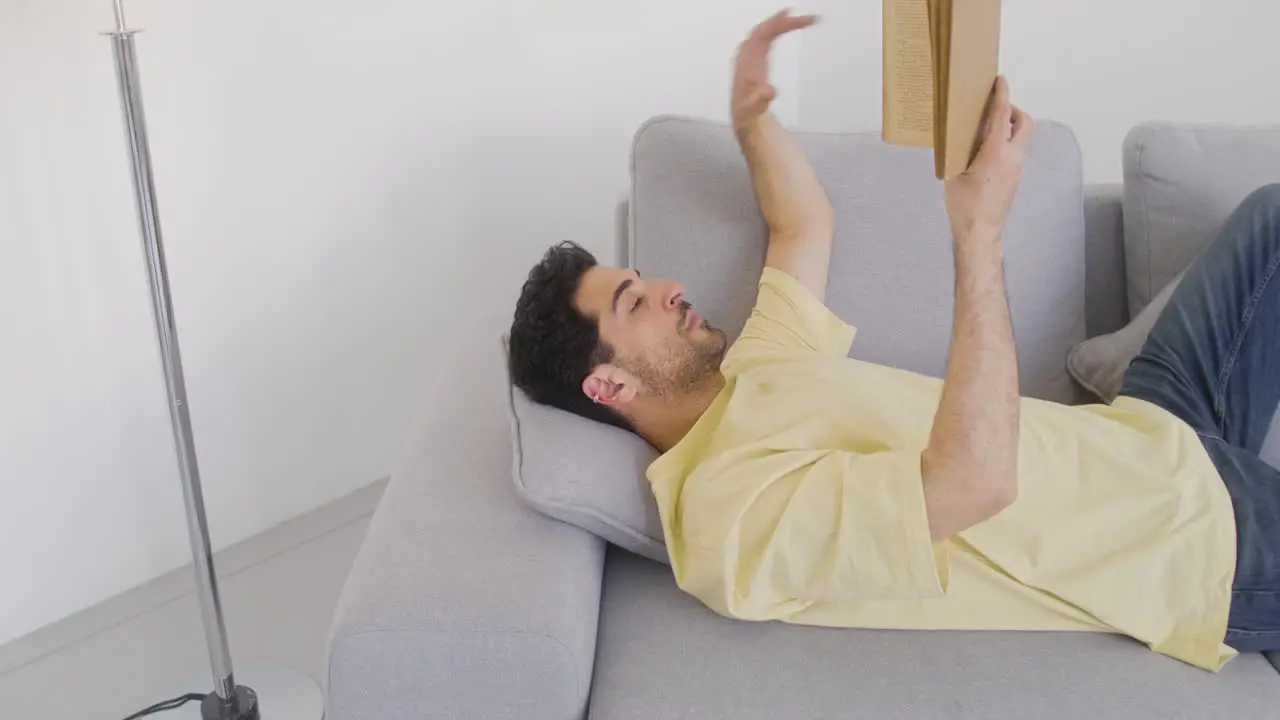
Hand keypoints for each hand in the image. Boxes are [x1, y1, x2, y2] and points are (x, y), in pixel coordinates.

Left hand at [731, 9, 816, 131]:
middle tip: (807, 18)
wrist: (744, 115)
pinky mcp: (757, 57)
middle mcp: (747, 54)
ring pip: (765, 32)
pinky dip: (777, 29)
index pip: (760, 35)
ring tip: (800, 17)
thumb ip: (761, 99)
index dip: (775, 24)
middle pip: (763, 30)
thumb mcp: (754, 108)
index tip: (792, 17)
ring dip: (781, 23)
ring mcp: (751, 54)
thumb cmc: (750, 111)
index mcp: (746, 61)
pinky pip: (766, 37)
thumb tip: (770, 91)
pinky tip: (787, 23)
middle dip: (783, 21)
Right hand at [943, 76, 1032, 242]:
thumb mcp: (954, 175)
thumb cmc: (964, 206)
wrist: (981, 234)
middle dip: (1013, 110)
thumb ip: (958, 152)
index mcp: (996, 152)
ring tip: (984, 133)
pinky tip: (985, 154)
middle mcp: (1013, 158)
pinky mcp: (1015, 179)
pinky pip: (1014, 154)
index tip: (1000, 79)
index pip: (1002, 115)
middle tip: (995, 110)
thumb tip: (955, 137)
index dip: (1002, 94)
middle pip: (1024, 123)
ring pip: (1019, 139)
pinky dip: (1004, 145)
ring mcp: (1017, 170)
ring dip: (1008, 129)